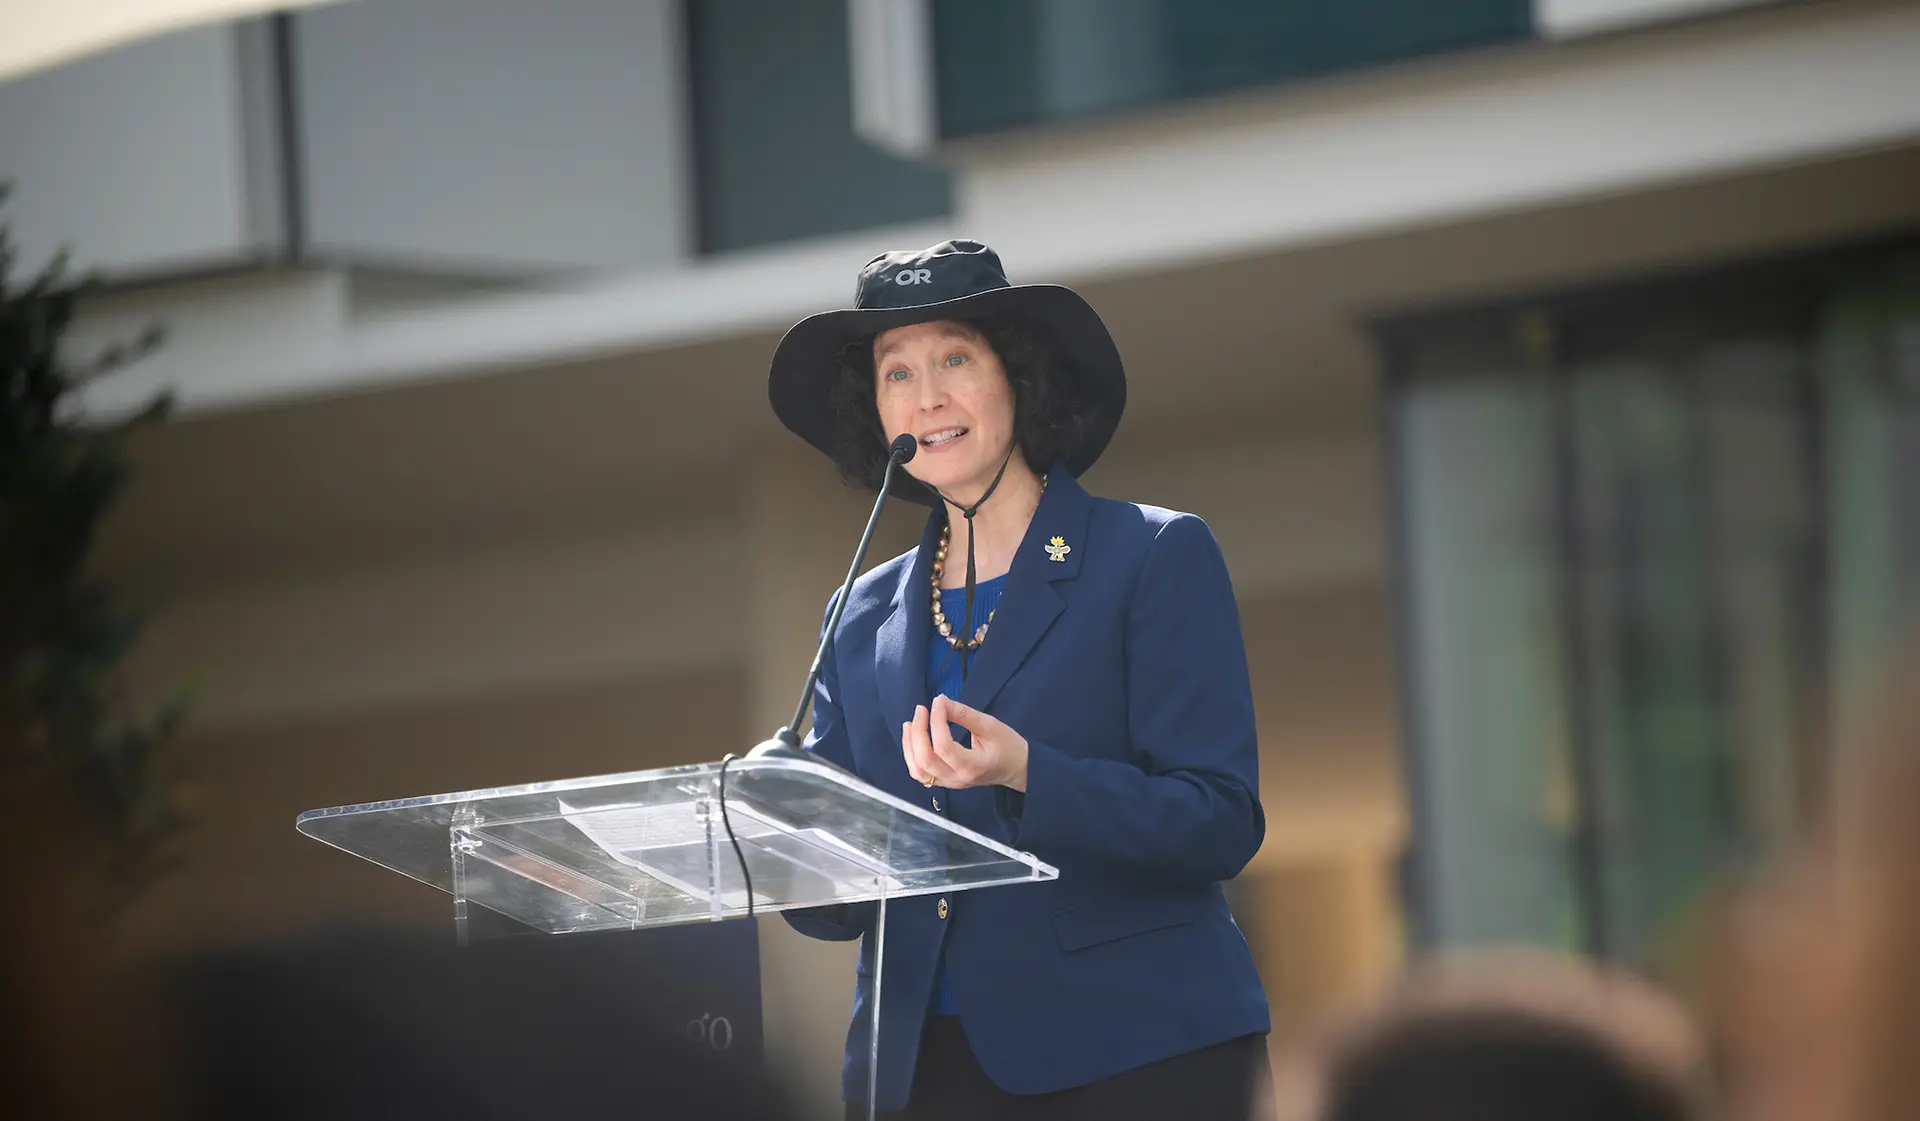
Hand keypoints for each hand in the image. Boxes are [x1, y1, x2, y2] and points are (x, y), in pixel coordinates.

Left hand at [901, 694, 1029, 792]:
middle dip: (918, 732)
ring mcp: (950, 783)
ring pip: (918, 770)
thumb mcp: (989, 725)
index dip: (936, 721)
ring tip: (910, 724)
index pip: (944, 747)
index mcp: (972, 766)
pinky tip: (914, 739)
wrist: (1017, 769)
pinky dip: (912, 756)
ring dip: (909, 746)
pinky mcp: (945, 781)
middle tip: (921, 710)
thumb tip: (940, 701)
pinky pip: (921, 773)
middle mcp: (957, 779)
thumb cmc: (1008, 747)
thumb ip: (963, 714)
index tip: (938, 702)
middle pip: (925, 760)